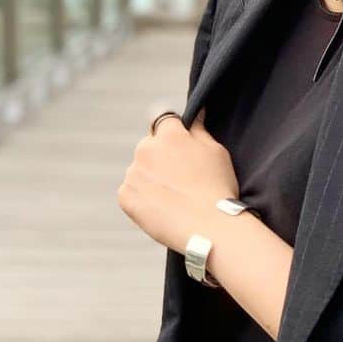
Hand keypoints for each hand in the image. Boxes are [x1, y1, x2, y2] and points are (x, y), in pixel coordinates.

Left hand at [118, 107, 237, 253]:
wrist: (208, 228)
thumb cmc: (217, 188)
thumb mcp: (216, 151)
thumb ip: (200, 129)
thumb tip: (195, 114)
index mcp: (169, 135)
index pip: (163, 121)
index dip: (173, 133)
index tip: (180, 147)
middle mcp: (145, 149)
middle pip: (149, 146)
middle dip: (160, 156)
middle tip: (180, 178)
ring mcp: (133, 173)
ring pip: (140, 170)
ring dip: (151, 177)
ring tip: (173, 197)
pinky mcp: (125, 196)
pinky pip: (131, 191)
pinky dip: (142, 197)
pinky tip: (162, 207)